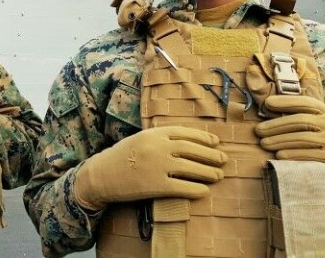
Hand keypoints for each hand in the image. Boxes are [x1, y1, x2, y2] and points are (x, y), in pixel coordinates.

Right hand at [74, 126, 226, 210]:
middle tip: (223, 160)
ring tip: (218, 176)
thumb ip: (161, 137)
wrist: (101, 175)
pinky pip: (182, 188)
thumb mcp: (141, 138)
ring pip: (191, 169)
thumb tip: (188, 140)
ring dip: (208, 172)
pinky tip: (204, 191)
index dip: (204, 137)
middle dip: (211, 155)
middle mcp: (158, 147)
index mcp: (155, 133)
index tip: (216, 142)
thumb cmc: (122, 156)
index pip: (186, 132)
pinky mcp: (155, 186)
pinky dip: (196, 189)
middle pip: (193, 150)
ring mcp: (158, 166)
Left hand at [255, 95, 324, 188]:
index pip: (303, 102)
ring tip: (263, 143)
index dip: (284, 101)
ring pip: (300, 138)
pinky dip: (292, 155)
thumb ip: (315, 117)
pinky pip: (309, 155)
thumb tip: (283, 115)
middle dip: (275, 125)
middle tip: (258, 131)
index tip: (266, 104)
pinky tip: (279, 156)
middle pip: (298, 121)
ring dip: (279, 141)